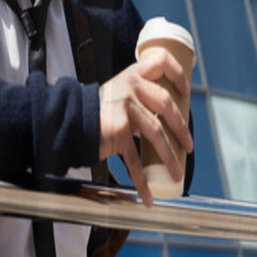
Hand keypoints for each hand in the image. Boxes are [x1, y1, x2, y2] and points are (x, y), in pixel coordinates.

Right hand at [98, 48, 193, 207]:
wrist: (68, 122)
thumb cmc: (95, 111)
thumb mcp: (117, 93)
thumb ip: (138, 98)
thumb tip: (167, 116)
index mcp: (132, 75)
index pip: (161, 61)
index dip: (178, 73)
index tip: (186, 90)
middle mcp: (130, 87)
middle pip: (167, 104)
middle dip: (182, 128)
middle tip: (189, 145)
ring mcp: (124, 109)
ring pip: (156, 134)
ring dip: (170, 158)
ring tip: (178, 173)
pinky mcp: (117, 132)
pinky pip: (135, 160)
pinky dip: (143, 181)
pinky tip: (149, 196)